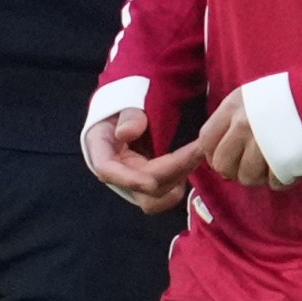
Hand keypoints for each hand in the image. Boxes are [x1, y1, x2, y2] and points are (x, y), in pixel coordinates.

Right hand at [84, 108, 204, 214]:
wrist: (125, 114)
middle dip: (174, 171)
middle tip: (199, 149)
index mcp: (102, 152)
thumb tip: (126, 132)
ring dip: (181, 177)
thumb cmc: (122, 107)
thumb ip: (127, 115)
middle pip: (144, 188)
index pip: (108, 171)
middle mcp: (118, 175)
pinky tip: (194, 158)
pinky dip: (183, 178)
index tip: (151, 183)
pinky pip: (168, 193)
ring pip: (159, 198)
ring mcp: (136, 184)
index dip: (129, 180)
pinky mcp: (152, 185)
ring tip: (198, 153)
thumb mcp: (121, 102)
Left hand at [199, 86, 284, 189]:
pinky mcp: (283, 162)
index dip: (213, 155)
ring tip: (273, 162)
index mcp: (233, 106)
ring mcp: (262, 145)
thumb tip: (209, 150)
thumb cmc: (288, 96)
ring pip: (246, 178)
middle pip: (223, 165)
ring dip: (259, 176)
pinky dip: (281, 179)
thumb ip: (230, 121)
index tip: (226, 158)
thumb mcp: (252, 98)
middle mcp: (243, 125)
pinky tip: (289, 164)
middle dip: (235, 171)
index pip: (206, 141)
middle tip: (251, 165)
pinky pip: (273, 184)